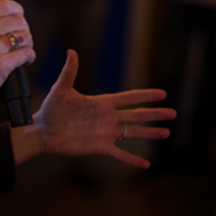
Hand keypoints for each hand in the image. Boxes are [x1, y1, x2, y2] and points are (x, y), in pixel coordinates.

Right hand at [0, 0, 34, 134]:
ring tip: (19, 53)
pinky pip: (27, 53)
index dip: (17, 13)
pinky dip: (29, 58)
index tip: (17, 21)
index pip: (6, 5)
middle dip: (23, 31)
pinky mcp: (0, 65)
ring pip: (25, 36)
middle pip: (19, 20)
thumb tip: (10, 15)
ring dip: (27, 45)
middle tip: (18, 42)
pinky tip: (21, 62)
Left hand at [35, 50, 173, 168]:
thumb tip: (72, 51)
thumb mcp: (61, 89)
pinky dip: (132, 159)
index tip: (162, 93)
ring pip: (132, 132)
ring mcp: (105, 133)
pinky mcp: (100, 147)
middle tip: (173, 113)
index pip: (129, 98)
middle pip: (137, 114)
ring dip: (149, 133)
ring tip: (166, 132)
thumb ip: (70, 72)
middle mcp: (108, 117)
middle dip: (155, 114)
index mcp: (102, 103)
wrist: (43, 131)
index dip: (145, 95)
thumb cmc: (51, 109)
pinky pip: (120, 153)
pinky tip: (146, 164)